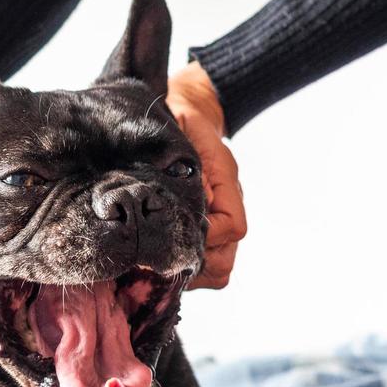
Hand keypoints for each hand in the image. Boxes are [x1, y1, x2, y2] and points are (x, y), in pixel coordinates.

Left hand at [166, 61, 245, 288]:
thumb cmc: (183, 123)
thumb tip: (200, 202)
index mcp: (226, 184)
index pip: (232, 227)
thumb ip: (193, 164)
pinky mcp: (206, 236)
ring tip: (154, 263)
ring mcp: (218, 227)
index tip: (172, 230)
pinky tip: (157, 260)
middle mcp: (227, 210)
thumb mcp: (185, 133)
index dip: (205, 235)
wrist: (190, 114)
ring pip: (218, 272)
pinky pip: (206, 271)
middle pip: (225, 262)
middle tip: (154, 258)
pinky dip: (186, 272)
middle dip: (192, 264)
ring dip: (190, 272)